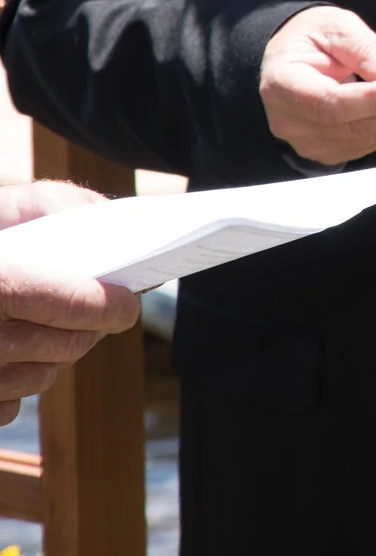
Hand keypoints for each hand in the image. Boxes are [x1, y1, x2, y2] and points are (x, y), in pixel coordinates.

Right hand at [0, 185, 140, 423]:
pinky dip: (16, 382)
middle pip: (65, 347)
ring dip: (56, 356)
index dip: (109, 307)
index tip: (128, 305)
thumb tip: (117, 231)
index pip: (72, 306)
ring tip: (48, 326)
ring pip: (39, 378)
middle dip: (90, 329)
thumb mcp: (16, 207)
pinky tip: (9, 353)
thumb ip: (65, 209)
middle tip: (100, 312)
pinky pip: (7, 404)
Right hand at [260, 6, 375, 165]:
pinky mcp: (324, 152)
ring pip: (363, 138)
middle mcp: (287, 121)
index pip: (330, 104)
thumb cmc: (313, 38)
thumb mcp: (336, 26)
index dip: (372, 99)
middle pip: (349, 126)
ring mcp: (304, 141)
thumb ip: (364, 48)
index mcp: (281, 83)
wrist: (292, 59)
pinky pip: (366, 145)